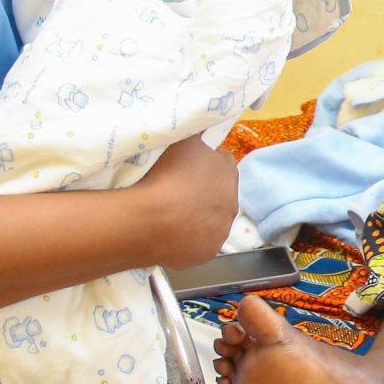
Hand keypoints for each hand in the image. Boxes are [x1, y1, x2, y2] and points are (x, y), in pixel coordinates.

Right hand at [133, 138, 240, 270]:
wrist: (152, 220)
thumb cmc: (167, 175)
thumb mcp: (182, 140)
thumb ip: (195, 133)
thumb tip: (200, 129)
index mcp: (228, 172)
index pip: (221, 161)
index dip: (204, 161)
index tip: (186, 165)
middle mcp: (232, 203)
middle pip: (218, 193)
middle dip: (202, 191)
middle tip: (176, 190)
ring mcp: (220, 232)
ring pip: (210, 220)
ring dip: (196, 216)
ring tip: (171, 214)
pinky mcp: (207, 254)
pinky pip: (197, 242)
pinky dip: (187, 238)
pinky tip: (170, 233)